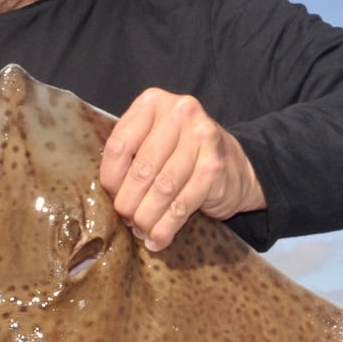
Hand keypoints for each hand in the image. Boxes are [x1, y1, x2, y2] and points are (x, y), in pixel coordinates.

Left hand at [98, 88, 264, 250]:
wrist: (235, 164)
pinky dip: (166, 227)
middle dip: (128, 203)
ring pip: (161, 189)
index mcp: (153, 102)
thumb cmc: (181, 152)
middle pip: (141, 169)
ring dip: (146, 218)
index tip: (110, 196)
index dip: (110, 178)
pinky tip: (158, 239)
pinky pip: (182, 204)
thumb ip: (129, 153)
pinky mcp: (214, 167)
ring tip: (140, 232)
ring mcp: (201, 138)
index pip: (119, 145)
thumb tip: (106, 194)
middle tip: (125, 220)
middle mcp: (180, 112)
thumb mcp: (151, 139)